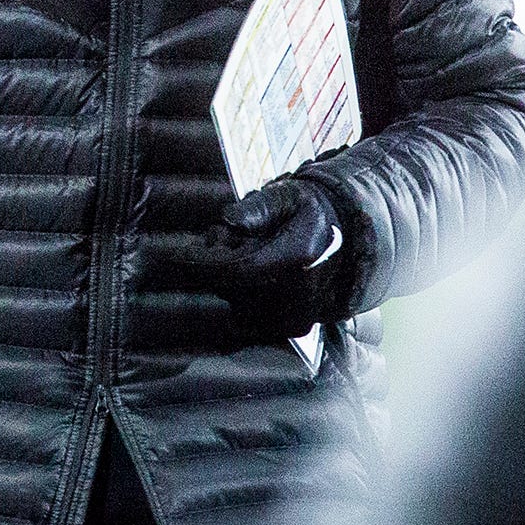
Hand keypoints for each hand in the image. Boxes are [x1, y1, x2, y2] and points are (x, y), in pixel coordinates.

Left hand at [164, 177, 344, 339]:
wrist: (348, 239)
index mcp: (300, 256)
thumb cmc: (309, 213)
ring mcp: (300, 315)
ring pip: (238, 306)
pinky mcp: (295, 328)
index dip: (204, 264)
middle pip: (233, 289)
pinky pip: (250, 321)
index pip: (238, 268)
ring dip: (229, 284)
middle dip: (217, 266)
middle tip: (225, 238)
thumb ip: (257, 208)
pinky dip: (242, 300)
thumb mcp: (285, 196)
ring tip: (246, 254)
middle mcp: (302, 292)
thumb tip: (229, 220)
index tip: (176, 256)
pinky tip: (254, 278)